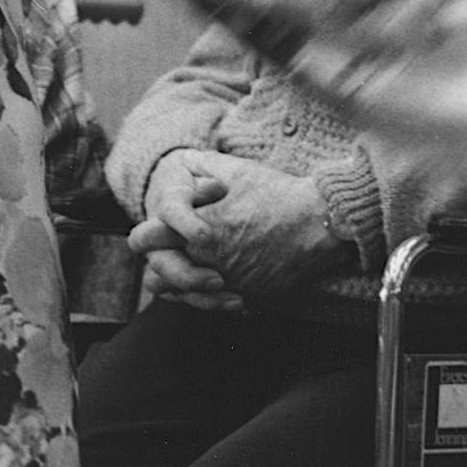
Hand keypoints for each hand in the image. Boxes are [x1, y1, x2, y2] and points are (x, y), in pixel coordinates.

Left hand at [132, 150, 350, 303]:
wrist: (322, 223)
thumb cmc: (280, 193)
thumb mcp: (238, 171)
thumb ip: (203, 165)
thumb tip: (182, 159)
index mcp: (198, 227)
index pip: (147, 238)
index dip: (145, 235)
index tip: (150, 233)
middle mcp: (208, 259)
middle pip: (157, 273)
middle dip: (156, 263)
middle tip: (163, 256)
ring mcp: (227, 282)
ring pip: (180, 296)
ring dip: (177, 285)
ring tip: (181, 273)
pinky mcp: (247, 296)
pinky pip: (212, 307)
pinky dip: (206, 299)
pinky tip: (211, 287)